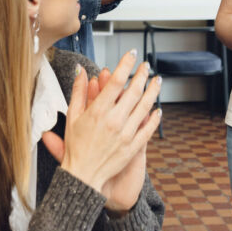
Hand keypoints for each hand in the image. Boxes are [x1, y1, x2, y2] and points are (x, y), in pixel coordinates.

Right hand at [41, 51, 161, 196]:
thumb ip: (79, 92)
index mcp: (98, 111)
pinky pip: (148, 128)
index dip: (125, 65)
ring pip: (144, 107)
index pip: (116, 81)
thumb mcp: (73, 117)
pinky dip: (155, 118)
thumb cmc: (76, 146)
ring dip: (153, 91)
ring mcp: (126, 134)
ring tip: (158, 80)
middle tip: (146, 65)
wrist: (83, 175)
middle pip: (133, 91)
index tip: (131, 55)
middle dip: (142, 75)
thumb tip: (81, 71)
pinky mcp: (133, 147)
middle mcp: (114, 121)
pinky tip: (158, 109)